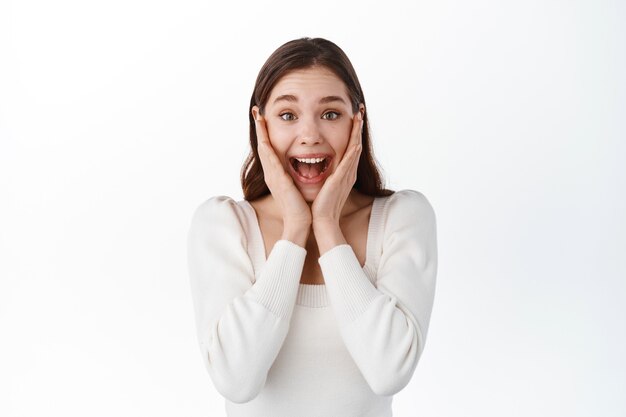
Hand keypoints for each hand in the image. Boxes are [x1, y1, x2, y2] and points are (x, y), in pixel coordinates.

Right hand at [252, 106, 311, 232]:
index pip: (269, 150)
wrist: (300, 222)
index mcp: (276, 175)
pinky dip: (265, 142)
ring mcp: (272, 175)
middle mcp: (271, 173)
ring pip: (263, 147)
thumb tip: (301, 170)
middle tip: (256, 110)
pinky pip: (268, 155)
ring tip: (258, 114)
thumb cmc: (301, 207)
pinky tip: (264, 131)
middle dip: (259, 128)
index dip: (265, 134)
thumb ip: (296, 177)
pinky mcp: (276, 177)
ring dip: (260, 130)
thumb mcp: (297, 187)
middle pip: (262, 145)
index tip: (263, 119)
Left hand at [311, 110, 363, 228]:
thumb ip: (326, 173)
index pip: (350, 147)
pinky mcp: (340, 181)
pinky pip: (349, 164)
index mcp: (344, 173)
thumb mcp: (325, 184)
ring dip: (357, 133)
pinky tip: (355, 142)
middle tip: (359, 110)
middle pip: (356, 145)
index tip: (353, 117)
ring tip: (358, 118)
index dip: (353, 132)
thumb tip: (318, 163)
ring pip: (355, 150)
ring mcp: (346, 176)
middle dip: (358, 128)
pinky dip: (352, 152)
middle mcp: (348, 172)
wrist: (322, 220)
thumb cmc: (320, 205)